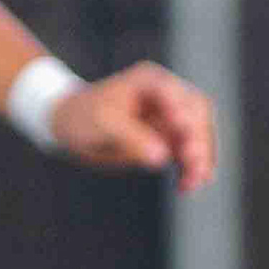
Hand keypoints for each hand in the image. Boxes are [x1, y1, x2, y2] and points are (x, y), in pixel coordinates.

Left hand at [51, 62, 214, 189]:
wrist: (68, 123)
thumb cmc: (82, 114)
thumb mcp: (103, 123)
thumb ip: (132, 137)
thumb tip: (161, 156)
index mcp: (152, 82)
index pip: (184, 100)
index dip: (191, 124)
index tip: (188, 147)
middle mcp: (167, 96)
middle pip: (198, 118)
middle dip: (201, 145)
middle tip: (197, 170)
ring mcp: (169, 117)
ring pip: (197, 138)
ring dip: (200, 161)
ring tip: (193, 184)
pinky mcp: (167, 138)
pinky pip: (186, 153)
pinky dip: (189, 169)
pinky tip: (187, 185)